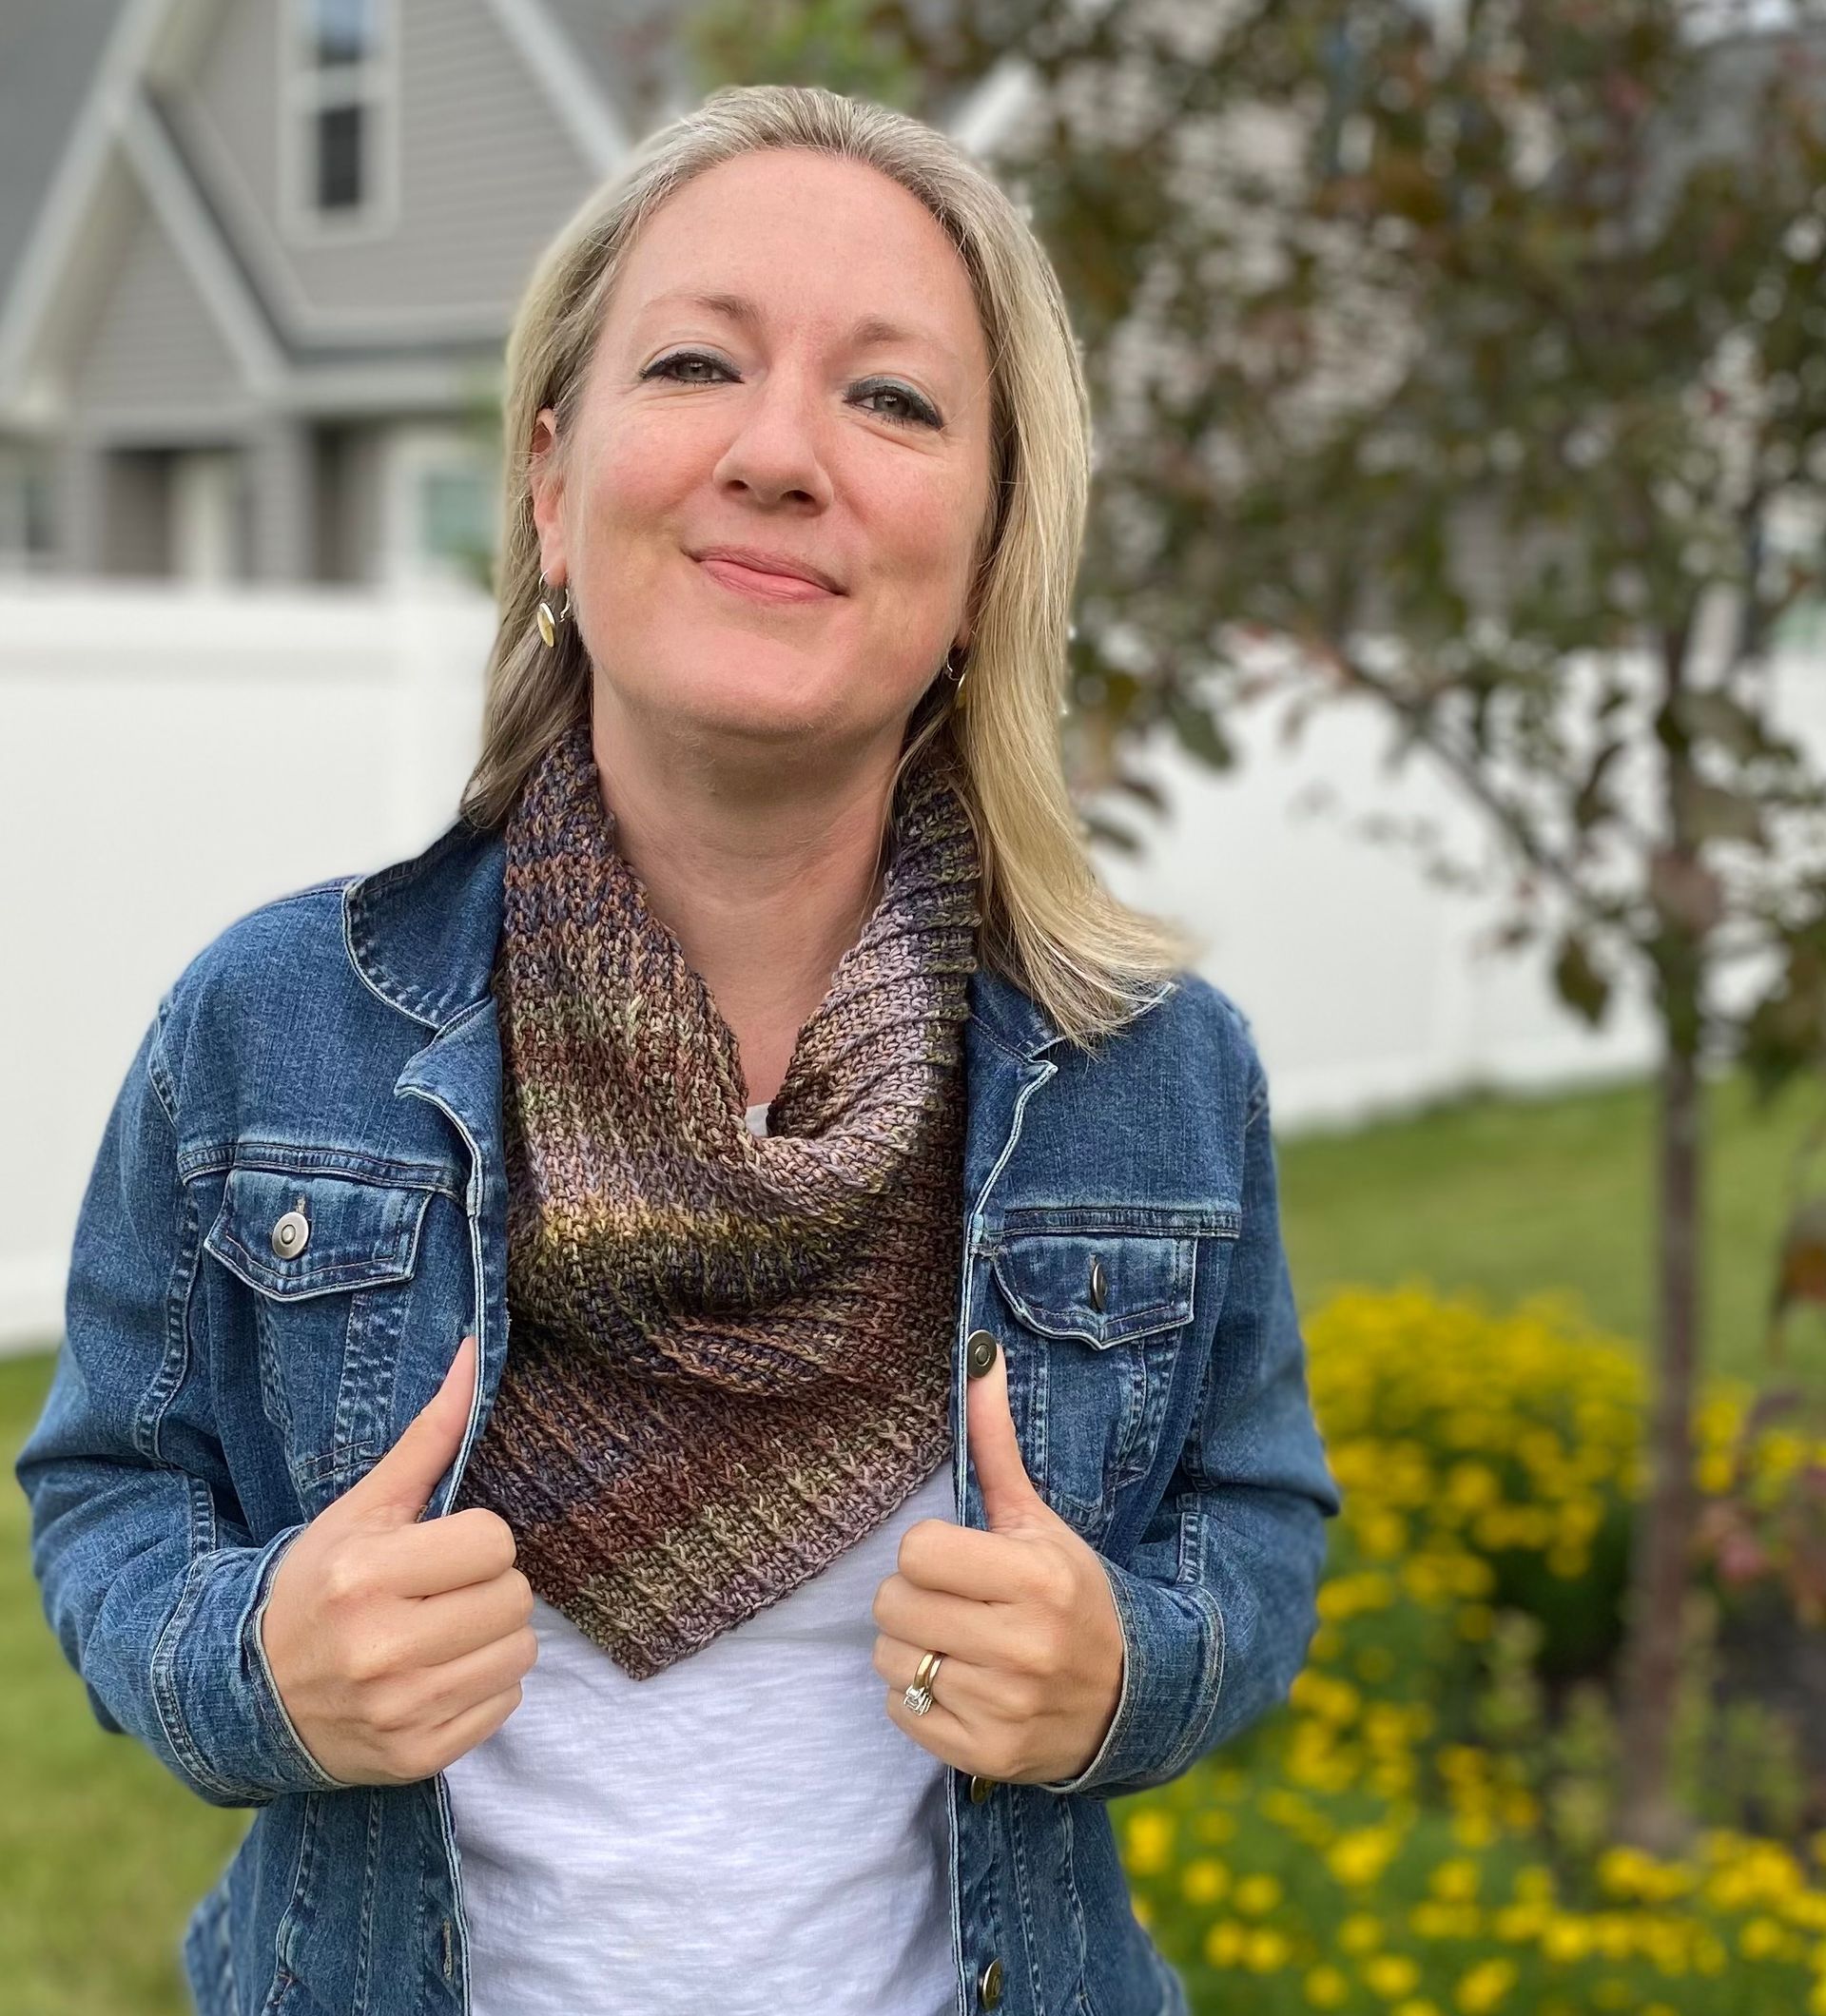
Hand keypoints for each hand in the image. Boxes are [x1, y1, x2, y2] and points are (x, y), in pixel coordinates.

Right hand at [260, 1334, 537, 1786]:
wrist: (251, 1697)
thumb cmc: (317, 1585)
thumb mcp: (362, 1509)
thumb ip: (428, 1436)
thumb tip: (475, 1353)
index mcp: (364, 1576)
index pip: (494, 1542)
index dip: (475, 1541)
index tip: (439, 1551)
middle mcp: (380, 1648)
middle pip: (515, 1599)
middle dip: (488, 1588)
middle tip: (442, 1594)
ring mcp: (400, 1710)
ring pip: (520, 1654)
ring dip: (493, 1638)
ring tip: (443, 1633)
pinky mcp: (416, 1757)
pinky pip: (504, 1705)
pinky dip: (482, 1688)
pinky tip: (436, 1676)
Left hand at [871, 1335, 1124, 1785]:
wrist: (1129, 1698)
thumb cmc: (1071, 1593)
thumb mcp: (1040, 1521)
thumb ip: (997, 1445)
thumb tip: (979, 1352)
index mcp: (1035, 1576)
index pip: (917, 1551)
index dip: (930, 1553)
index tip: (962, 1560)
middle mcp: (1022, 1644)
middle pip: (893, 1605)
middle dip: (913, 1600)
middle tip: (955, 1603)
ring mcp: (1004, 1706)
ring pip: (889, 1660)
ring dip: (911, 1649)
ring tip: (957, 1645)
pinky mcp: (987, 1755)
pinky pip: (900, 1713)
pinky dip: (919, 1700)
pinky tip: (963, 1686)